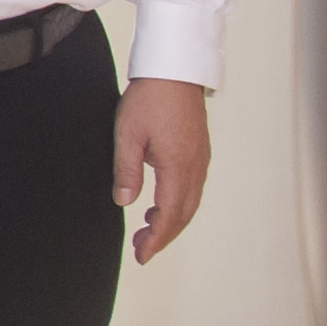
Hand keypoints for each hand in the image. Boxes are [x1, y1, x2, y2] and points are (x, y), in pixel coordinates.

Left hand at [113, 77, 214, 262]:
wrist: (175, 70)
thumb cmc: (150, 98)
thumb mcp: (128, 135)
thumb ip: (127, 171)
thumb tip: (126, 202)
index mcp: (178, 167)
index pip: (169, 215)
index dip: (156, 239)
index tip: (142, 256)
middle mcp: (195, 167)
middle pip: (184, 214)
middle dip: (163, 235)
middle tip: (141, 248)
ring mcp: (200, 159)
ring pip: (190, 202)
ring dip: (170, 220)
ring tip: (146, 229)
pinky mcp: (199, 151)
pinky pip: (192, 187)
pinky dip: (177, 203)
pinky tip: (159, 203)